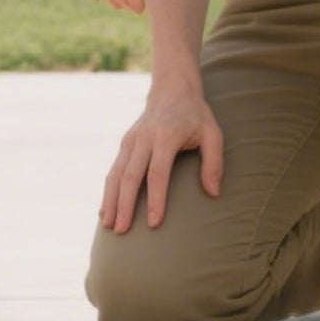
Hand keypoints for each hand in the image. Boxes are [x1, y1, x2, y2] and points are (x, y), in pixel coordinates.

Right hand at [100, 83, 222, 231]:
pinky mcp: (125, 143)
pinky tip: (106, 210)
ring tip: (109, 225)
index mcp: (164, 137)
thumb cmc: (196, 115)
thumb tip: (213, 193)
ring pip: (115, 174)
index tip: (153, 222)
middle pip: (129, 176)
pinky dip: (108, 191)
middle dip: (124, 205)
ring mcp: (130, 140)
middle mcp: (142, 139)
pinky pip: (113, 170)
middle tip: (122, 231)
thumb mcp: (213, 134)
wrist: (171, 89)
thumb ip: (214, 163)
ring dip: (110, 200)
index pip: (157, 173)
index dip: (155, 198)